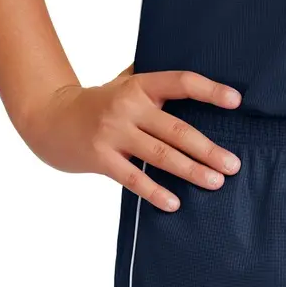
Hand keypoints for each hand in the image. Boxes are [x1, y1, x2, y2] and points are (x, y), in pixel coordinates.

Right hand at [17, 68, 243, 210]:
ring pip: (160, 155)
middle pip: (176, 129)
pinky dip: (155, 192)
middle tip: (233, 165)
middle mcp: (127, 107)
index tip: (235, 101)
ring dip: (191, 171)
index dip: (209, 90)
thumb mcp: (123, 82)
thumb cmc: (98, 103)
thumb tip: (200, 82)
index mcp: (138, 85)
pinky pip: (134, 179)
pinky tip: (175, 204)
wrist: (50, 119)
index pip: (180, 82)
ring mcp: (113, 133)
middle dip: (208, 149)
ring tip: (216, 182)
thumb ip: (154, 83)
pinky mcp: (101, 158)